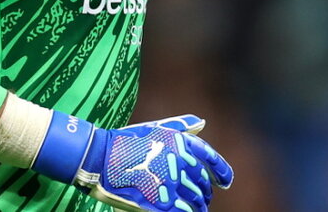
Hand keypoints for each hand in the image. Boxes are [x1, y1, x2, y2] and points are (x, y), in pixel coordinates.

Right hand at [32, 113, 233, 211]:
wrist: (102, 155)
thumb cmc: (128, 141)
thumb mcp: (157, 128)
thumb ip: (181, 126)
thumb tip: (202, 123)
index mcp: (181, 142)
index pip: (210, 158)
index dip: (222, 171)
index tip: (225, 182)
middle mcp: (180, 160)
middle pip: (202, 183)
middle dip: (205, 194)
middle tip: (203, 200)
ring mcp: (170, 180)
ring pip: (195, 200)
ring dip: (198, 207)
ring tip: (197, 211)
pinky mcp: (160, 199)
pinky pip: (182, 211)